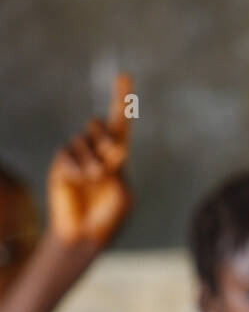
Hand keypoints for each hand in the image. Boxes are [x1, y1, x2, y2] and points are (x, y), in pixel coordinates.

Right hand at [48, 73, 133, 246]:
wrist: (84, 235)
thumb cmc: (108, 217)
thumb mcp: (123, 194)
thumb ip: (118, 168)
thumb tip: (105, 150)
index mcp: (116, 155)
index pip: (120, 123)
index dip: (122, 99)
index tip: (125, 76)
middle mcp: (96, 150)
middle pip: (100, 124)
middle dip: (107, 142)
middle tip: (112, 161)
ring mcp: (77, 156)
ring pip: (84, 141)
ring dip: (93, 162)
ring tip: (94, 180)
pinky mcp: (61, 163)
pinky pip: (68, 155)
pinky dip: (76, 169)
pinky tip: (78, 182)